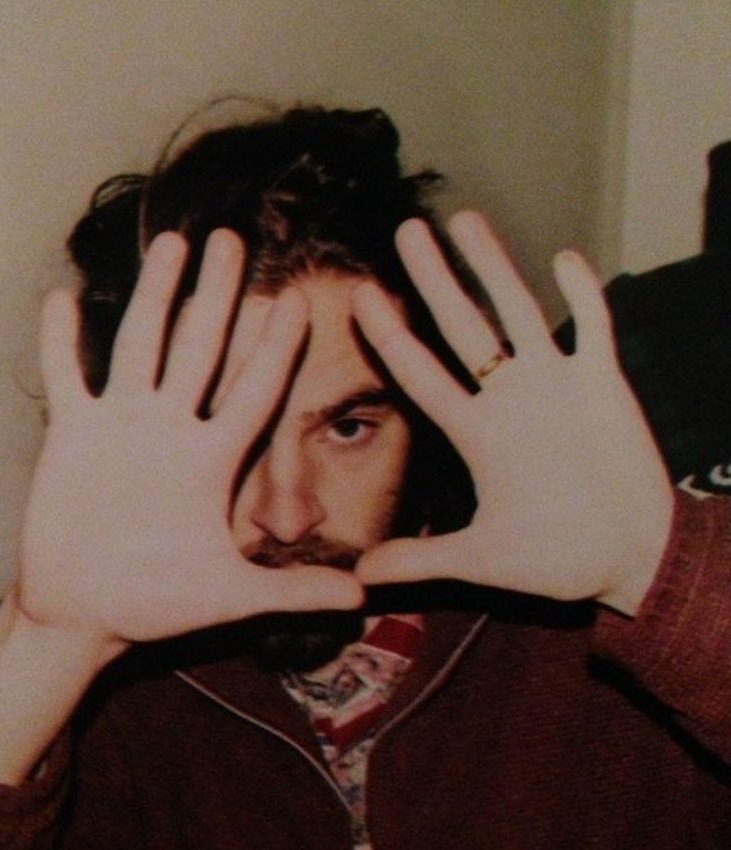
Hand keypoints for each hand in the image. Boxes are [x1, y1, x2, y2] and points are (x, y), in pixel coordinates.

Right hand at [19, 229, 361, 648]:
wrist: (85, 614)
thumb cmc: (157, 603)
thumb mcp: (232, 594)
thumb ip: (295, 590)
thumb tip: (362, 598)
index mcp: (213, 457)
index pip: (255, 388)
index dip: (276, 345)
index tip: (298, 298)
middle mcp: (172, 429)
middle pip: (200, 347)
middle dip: (217, 294)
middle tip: (232, 240)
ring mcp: (121, 425)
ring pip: (140, 345)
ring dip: (154, 296)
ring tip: (172, 244)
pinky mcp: (71, 435)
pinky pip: (66, 376)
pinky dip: (60, 342)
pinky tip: (59, 297)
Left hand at [352, 212, 672, 613]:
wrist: (631, 559)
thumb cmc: (558, 560)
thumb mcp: (482, 560)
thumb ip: (423, 560)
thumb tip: (360, 576)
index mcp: (475, 433)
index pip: (420, 374)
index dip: (389, 336)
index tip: (360, 295)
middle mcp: (508, 399)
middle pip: (463, 326)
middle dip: (434, 279)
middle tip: (405, 231)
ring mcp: (556, 386)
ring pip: (520, 312)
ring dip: (495, 267)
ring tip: (466, 220)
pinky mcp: (603, 385)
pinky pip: (594, 328)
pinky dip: (583, 295)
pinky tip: (565, 256)